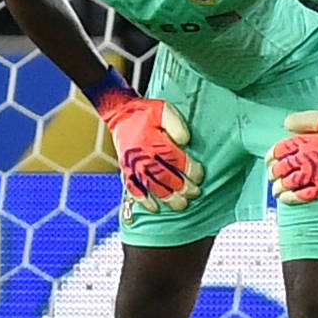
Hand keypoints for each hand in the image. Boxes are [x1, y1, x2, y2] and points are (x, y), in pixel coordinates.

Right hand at [102, 97, 203, 212]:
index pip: (176, 160)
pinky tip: (154, 208)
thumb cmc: (143, 112)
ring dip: (167, 198)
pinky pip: (133, 189)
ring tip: (181, 205)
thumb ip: (176, 124)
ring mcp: (132, 165)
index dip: (190, 170)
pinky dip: (143, 200)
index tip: (199, 176)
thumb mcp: (162, 109)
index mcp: (152, 141)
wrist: (118, 114)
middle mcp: (142, 156)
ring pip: (152, 187)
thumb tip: (185, 140)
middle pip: (165, 177)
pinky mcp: (125, 170)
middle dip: (182, 188)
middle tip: (194, 193)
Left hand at [267, 110, 317, 204]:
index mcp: (307, 142)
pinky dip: (293, 197)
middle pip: (282, 168)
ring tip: (276, 190)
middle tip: (272, 176)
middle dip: (274, 173)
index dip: (272, 156)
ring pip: (290, 182)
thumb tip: (287, 124)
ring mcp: (317, 174)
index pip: (280, 150)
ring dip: (280, 187)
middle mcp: (309, 158)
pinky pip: (304, 195)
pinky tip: (286, 199)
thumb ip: (306, 120)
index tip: (270, 160)